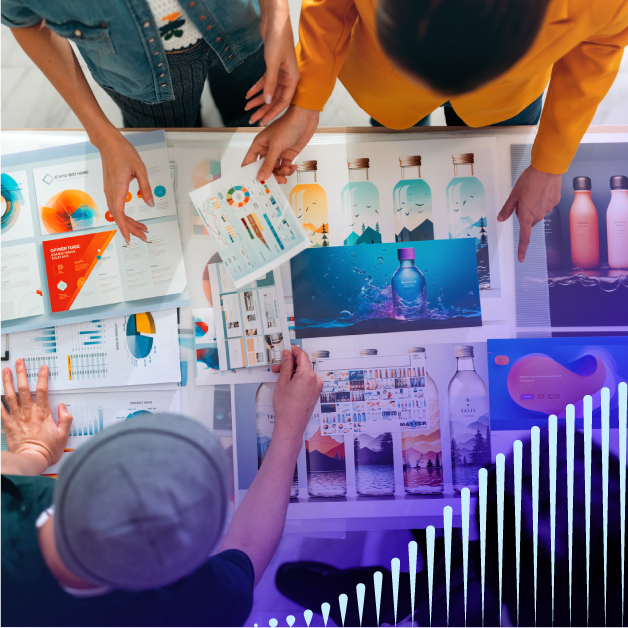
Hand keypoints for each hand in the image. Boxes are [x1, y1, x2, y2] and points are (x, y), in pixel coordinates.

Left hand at [1, 360, 72, 473]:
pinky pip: (0, 411)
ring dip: (7, 383)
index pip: (43, 390)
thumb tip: (63, 407)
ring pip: (10, 396)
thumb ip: (65, 419)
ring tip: (5, 372)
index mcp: (43, 413)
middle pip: (24, 389)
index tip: (42, 367)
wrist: (31, 461)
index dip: (43, 377)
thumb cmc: (47, 450)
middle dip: (21, 374)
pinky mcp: (8, 425)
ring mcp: (17, 418)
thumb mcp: (63, 435)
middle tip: (19, 363)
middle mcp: (28, 413)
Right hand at [95, 131, 151, 243]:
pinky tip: (132, 217)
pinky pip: (116, 206)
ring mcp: (109, 191)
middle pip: (119, 217)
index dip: (124, 227)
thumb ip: (146, 188)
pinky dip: (124, 215)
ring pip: (117, 213)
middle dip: (131, 228)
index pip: (119, 214)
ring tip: (142, 228)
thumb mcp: (140, 169)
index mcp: (118, 188)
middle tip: (144, 236)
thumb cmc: (122, 152)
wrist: (107, 143)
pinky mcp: (110, 188)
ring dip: (129, 222)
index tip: (129, 238)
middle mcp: (111, 192)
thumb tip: (150, 204)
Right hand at [242, 105, 318, 181]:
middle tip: (276, 181)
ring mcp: (277, 154)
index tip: (254, 184)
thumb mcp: (276, 146)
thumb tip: (260, 177)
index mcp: (258, 145)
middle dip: (270, 176)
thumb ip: (268, 163)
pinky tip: (292, 167)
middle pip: (263, 169)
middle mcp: (266, 151)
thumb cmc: (287, 125)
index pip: (249, 162)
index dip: (249, 173)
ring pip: (275, 170)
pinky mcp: (287, 155)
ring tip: (287, 171)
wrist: (304, 119)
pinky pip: (285, 168)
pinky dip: (288, 170)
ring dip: (281, 174)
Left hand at [246, 0, 298, 125]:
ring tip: (247, 107)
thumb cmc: (279, 39)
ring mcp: (280, 72)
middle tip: (253, 119)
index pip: (283, 101)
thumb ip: (270, 83)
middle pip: (274, 98)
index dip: (273, 112)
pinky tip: (248, 94)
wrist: (274, 21)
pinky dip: (256, 88)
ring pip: (268, 91)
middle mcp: (287, 77)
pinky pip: (264, 81)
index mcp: (292, 79)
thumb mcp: (273, 63)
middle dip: (263, 109)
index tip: (264, 121)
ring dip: (258, 100)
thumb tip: (267, 101)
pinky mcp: (272, 67)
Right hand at [270, 346, 322, 445]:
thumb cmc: (286, 406)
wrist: (291, 424)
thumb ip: (286, 365)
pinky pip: (307, 380)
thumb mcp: (282, 382)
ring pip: (304, 373)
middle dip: (290, 364)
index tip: (287, 349)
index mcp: (308, 375)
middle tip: (277, 367)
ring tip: (280, 377)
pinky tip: (288, 383)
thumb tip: (287, 354)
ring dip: (293, 372)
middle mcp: (315, 379)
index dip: (294, 350)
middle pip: (303, 364)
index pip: (302, 355)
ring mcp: (317, 387)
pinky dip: (298, 378)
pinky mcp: (315, 392)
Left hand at [498, 165, 561, 261]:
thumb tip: (500, 219)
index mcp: (527, 216)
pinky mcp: (555, 202)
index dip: (522, 249)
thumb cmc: (530, 181)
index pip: (524, 238)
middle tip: (521, 200)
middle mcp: (538, 216)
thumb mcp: (513, 195)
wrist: (548, 169)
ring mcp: (548, 209)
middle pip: (529, 222)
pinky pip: (545, 205)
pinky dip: (541, 200)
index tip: (521, 259)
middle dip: (523, 214)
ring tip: (531, 191)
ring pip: (537, 213)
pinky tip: (540, 190)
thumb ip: (507, 209)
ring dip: (532, 207)